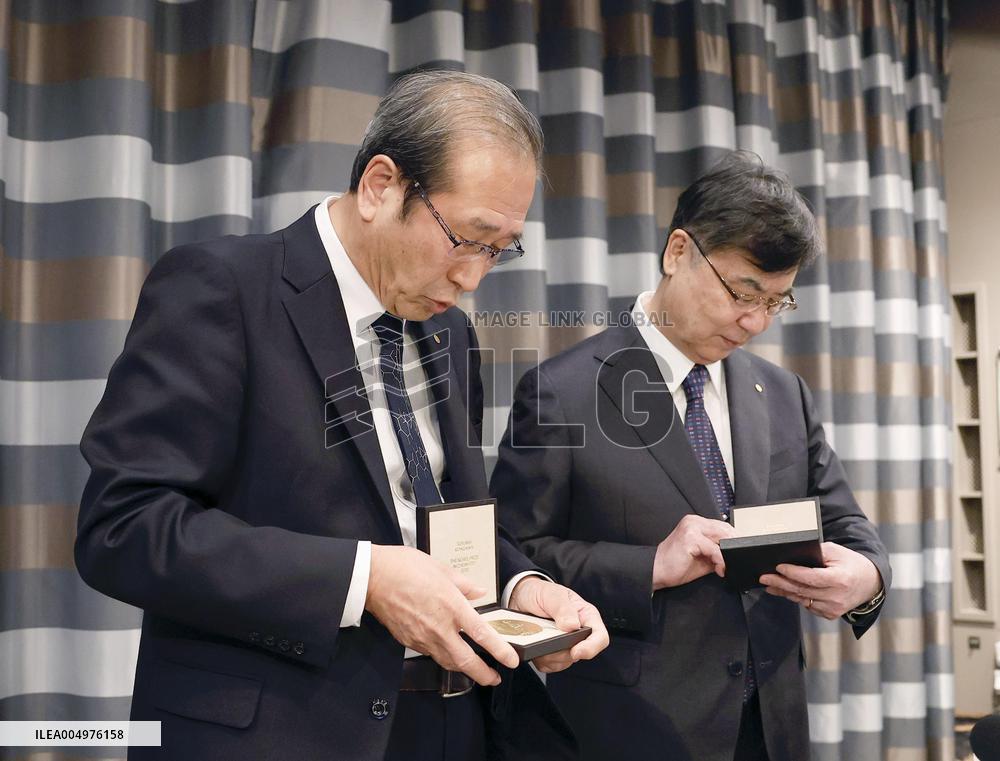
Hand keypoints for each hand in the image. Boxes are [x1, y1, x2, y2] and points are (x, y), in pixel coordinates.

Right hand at [365, 545, 518, 685]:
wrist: (372, 577)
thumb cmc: (405, 567)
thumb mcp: (441, 568)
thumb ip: (464, 584)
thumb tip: (479, 592)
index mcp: (452, 606)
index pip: (481, 635)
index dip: (499, 650)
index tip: (511, 660)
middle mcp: (439, 627)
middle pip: (465, 660)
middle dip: (483, 674)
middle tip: (494, 678)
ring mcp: (422, 637)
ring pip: (447, 661)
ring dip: (463, 668)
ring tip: (475, 669)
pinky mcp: (409, 641)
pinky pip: (430, 653)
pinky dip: (443, 656)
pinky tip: (447, 652)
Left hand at [506, 576, 609, 672]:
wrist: (521, 598)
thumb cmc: (540, 593)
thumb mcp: (552, 594)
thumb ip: (563, 608)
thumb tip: (572, 626)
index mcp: (586, 616)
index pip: (600, 637)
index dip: (590, 648)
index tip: (575, 651)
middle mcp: (579, 633)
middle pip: (578, 654)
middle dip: (561, 649)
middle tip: (545, 634)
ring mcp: (566, 646)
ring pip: (563, 662)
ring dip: (548, 653)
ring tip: (538, 634)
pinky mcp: (552, 655)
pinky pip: (549, 666)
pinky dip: (540, 658)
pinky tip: (535, 642)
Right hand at [652, 515, 734, 590]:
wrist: (656, 571)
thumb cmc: (676, 565)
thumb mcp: (702, 556)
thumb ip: (716, 551)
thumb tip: (734, 555)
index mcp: (695, 522)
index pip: (723, 526)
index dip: (734, 540)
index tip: (741, 552)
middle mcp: (693, 521)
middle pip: (724, 529)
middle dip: (734, 546)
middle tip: (737, 561)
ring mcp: (691, 528)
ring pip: (722, 537)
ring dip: (728, 554)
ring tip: (725, 567)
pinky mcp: (690, 538)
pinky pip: (714, 549)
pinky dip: (720, 561)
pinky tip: (719, 570)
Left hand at [759, 542, 882, 619]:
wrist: (869, 583)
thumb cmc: (850, 564)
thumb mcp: (836, 552)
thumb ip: (816, 553)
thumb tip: (794, 555)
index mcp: (840, 579)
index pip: (811, 578)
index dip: (793, 573)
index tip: (778, 567)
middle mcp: (836, 597)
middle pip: (802, 590)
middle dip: (780, 583)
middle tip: (764, 577)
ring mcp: (833, 608)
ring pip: (802, 600)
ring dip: (784, 591)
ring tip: (769, 584)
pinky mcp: (830, 614)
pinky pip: (807, 606)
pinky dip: (796, 597)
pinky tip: (785, 591)